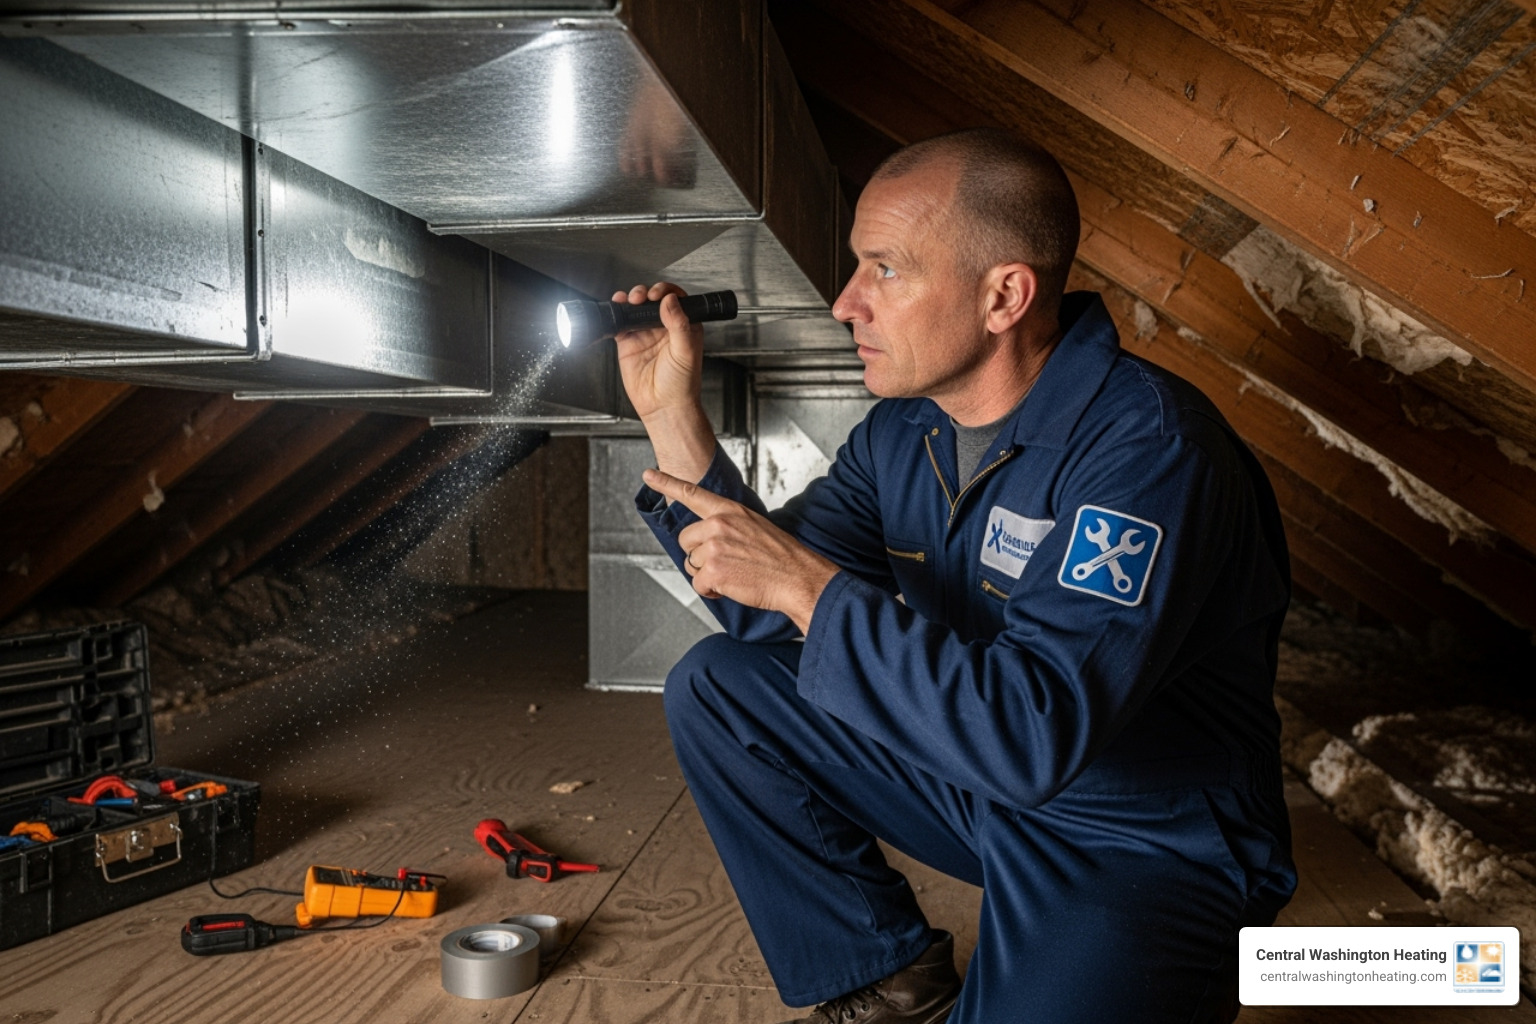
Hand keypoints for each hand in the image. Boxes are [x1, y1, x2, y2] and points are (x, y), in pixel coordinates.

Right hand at [613, 282, 715, 482]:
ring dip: (629, 300)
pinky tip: (613, 311)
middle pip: (651, 300)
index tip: (658, 293)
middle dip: (644, 293)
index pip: (675, 299)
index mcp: (684, 326)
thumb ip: (680, 325)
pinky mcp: (628, 344)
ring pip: (634, 308)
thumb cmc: (681, 385)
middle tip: (640, 297)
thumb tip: (671, 301)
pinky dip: (614, 316)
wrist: (663, 407)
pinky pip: (619, 324)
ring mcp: (645, 334)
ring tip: (627, 301)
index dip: (665, 291)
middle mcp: (664, 327)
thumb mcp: (686, 352)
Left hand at [643, 468, 838, 635]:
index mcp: (730, 511)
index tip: (648, 475)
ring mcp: (715, 547)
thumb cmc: (780, 557)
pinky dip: (711, 591)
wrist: (797, 577)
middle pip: (685, 540)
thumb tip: (707, 538)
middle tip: (724, 562)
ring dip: (708, 575)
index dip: (667, 483)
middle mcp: (719, 525)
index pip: (692, 494)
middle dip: (699, 555)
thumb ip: (728, 526)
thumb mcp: (755, 527)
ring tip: (734, 574)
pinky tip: (732, 586)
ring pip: (691, 564)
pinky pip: (698, 585)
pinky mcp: (714, 570)